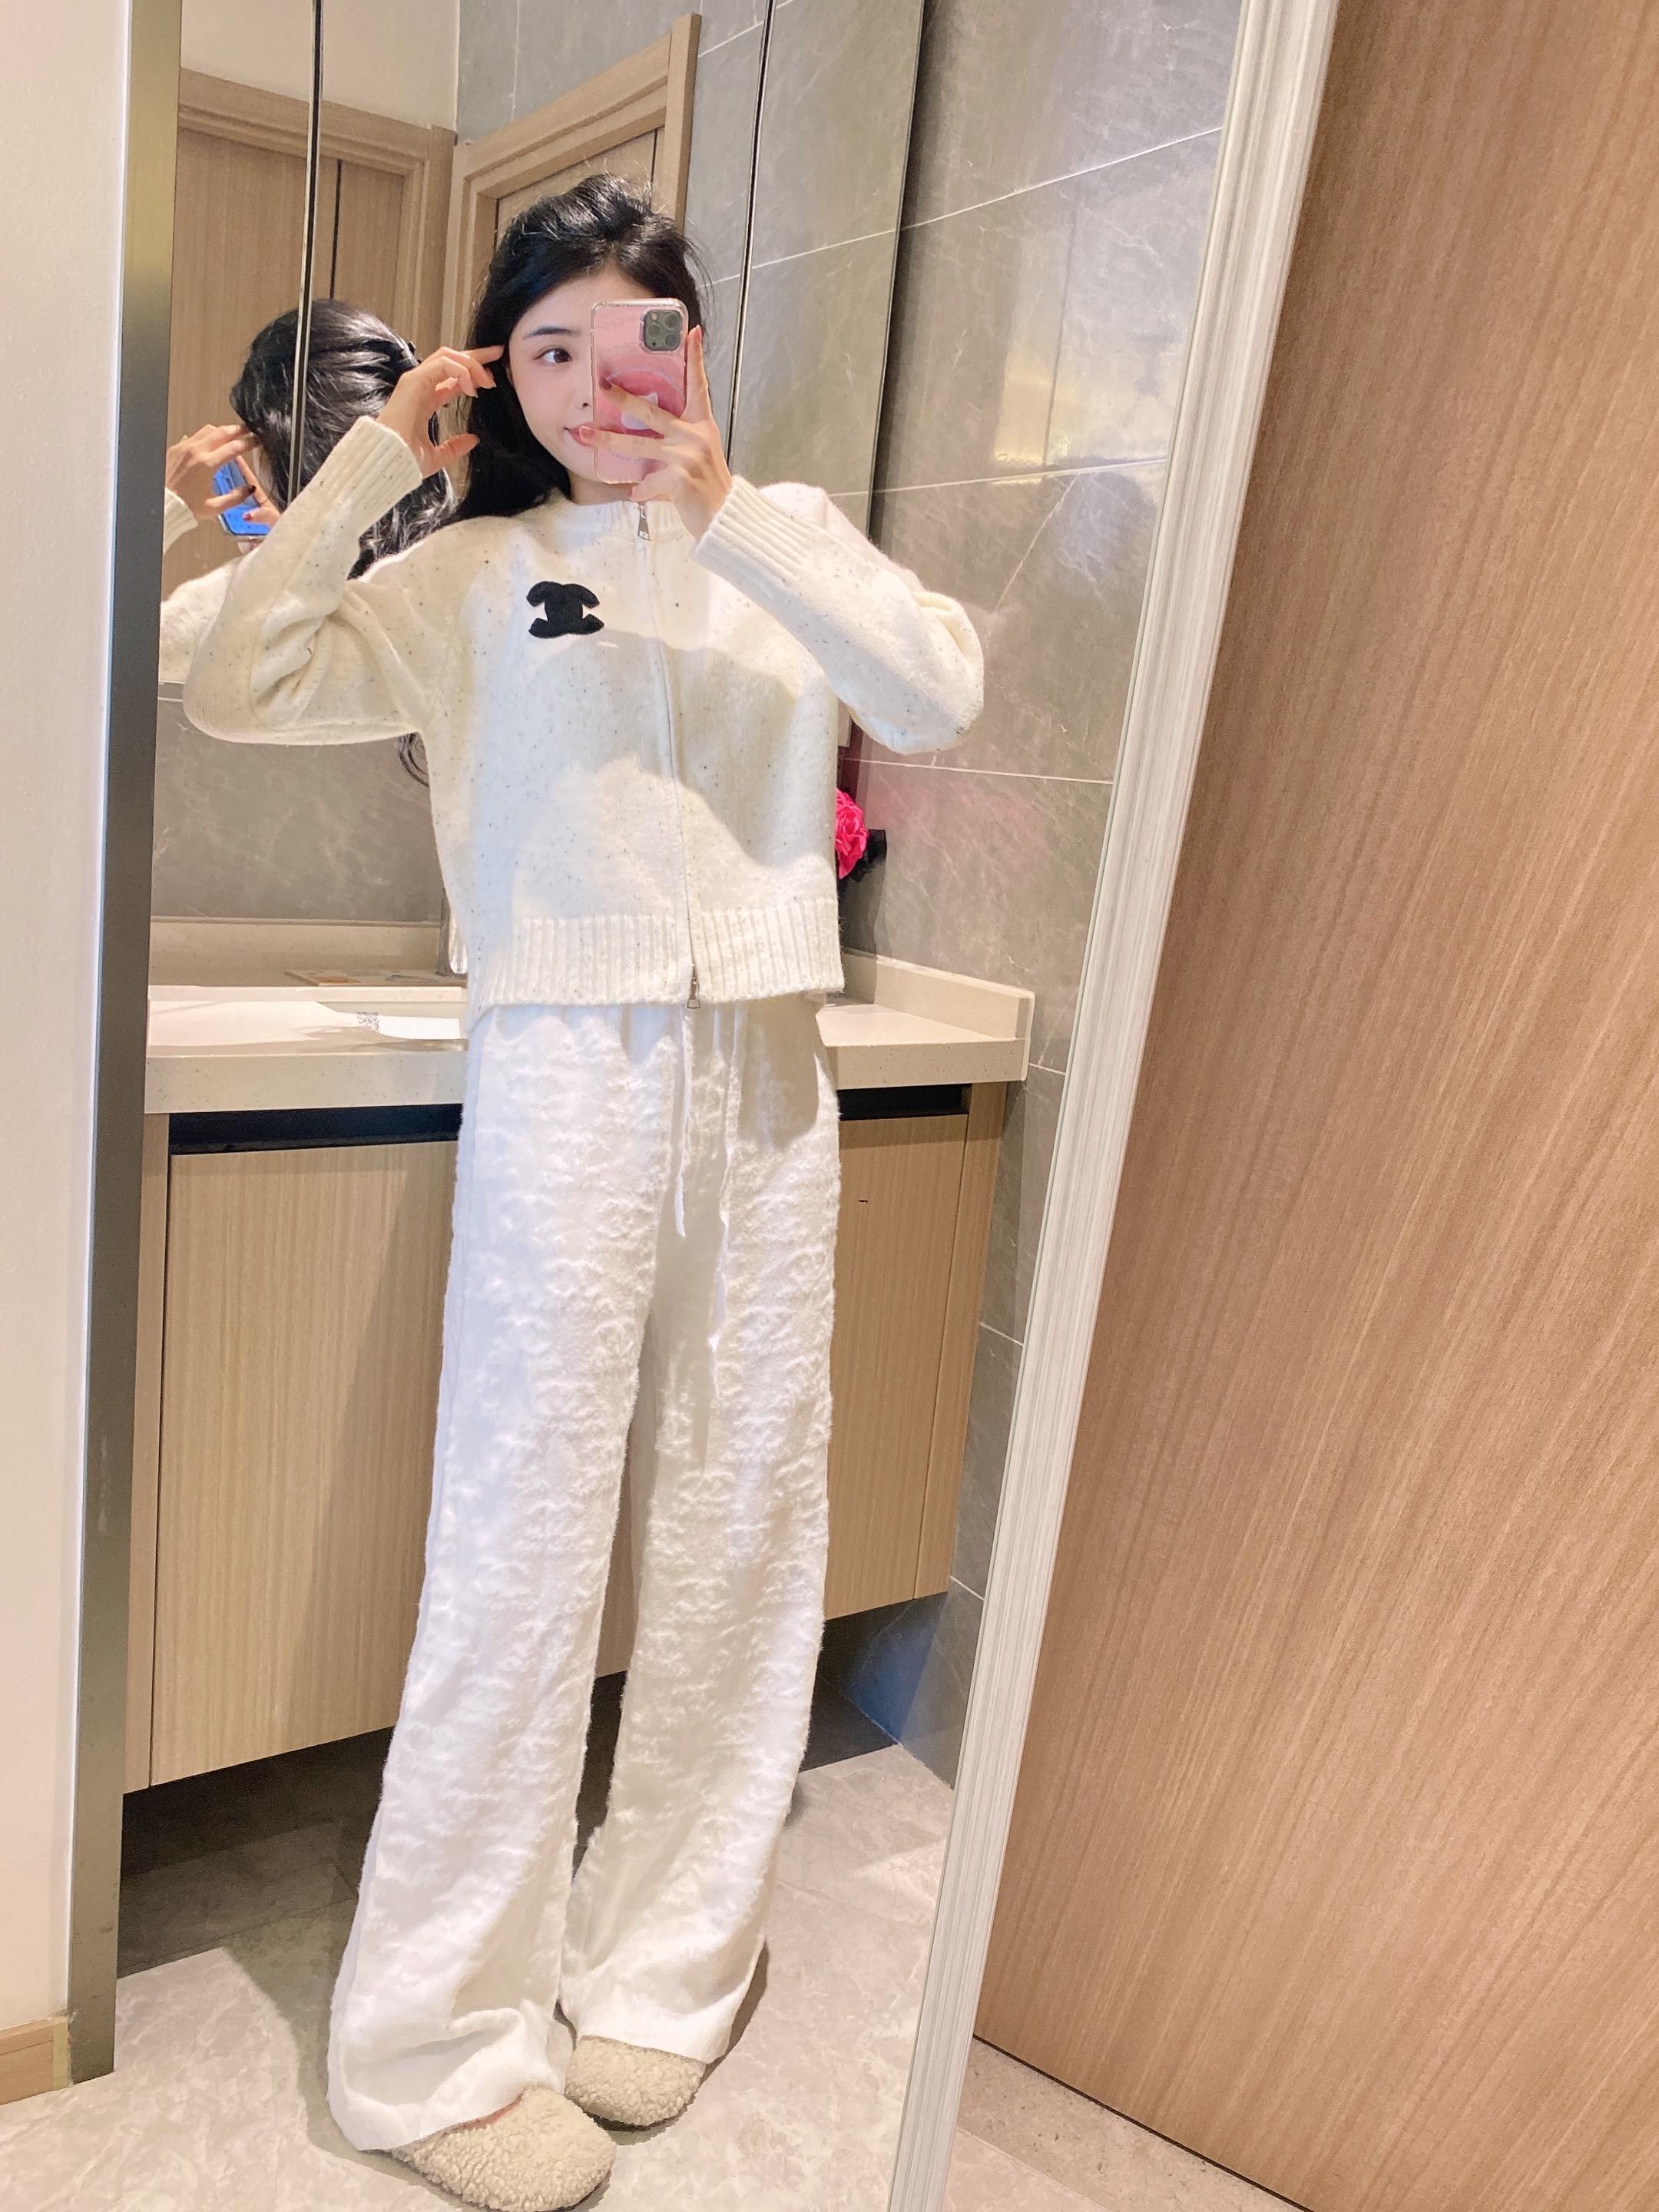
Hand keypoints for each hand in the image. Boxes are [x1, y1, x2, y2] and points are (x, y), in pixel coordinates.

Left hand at [165, 423, 257, 522]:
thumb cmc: (186, 507)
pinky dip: (206, 436)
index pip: (234, 447)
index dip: (248, 442)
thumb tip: (249, 489)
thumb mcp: (216, 507)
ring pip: (207, 430)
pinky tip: (211, 441)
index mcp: (207, 465)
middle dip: (237, 429)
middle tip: (248, 429)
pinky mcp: (176, 449)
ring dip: (222, 430)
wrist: (163, 505)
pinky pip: (194, 436)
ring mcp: (184, 448)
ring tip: (231, 434)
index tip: (257, 440)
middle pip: (221, 432)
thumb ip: (236, 497)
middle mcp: (195, 452)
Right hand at [377, 345, 502, 474]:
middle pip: (451, 359)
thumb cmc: (405, 460)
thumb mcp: (437, 456)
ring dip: (471, 363)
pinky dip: (461, 371)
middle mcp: (421, 386)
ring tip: (488, 380)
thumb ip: (454, 447)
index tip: (494, 375)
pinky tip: (471, 387)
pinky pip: (442, 365)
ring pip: (447, 356)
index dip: (473, 372)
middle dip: (476, 355)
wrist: (388, 462)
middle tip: (498, 355)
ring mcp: (416, 381)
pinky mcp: (413, 381)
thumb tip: (473, 440)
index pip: (452, 376)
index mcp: (426, 400)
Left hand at [594, 324, 732, 538]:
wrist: (725, 518)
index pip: (698, 385)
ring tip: (584, 434)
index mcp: (702, 424)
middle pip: (651, 411)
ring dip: (607, 440)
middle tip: (601, 385)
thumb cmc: (708, 485)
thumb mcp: (701, 453)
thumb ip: (680, 437)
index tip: (691, 332)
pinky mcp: (679, 479)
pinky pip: (647, 481)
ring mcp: (686, 456)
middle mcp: (694, 435)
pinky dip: (640, 489)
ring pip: (637, 445)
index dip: (695, 358)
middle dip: (623, 397)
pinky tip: (634, 494)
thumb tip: (648, 431)